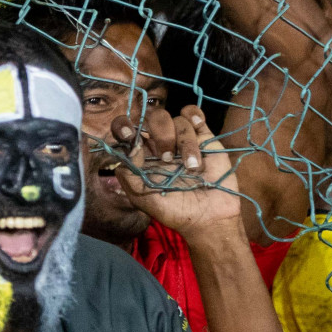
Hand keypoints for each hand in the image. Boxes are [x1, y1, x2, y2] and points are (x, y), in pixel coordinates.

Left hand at [110, 105, 243, 238]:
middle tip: (168, 159)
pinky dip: (194, 115)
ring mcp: (182, 139)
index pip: (125, 130)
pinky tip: (198, 127)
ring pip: (176, 119)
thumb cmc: (174, 210)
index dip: (123, 126)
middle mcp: (160, 144)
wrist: (208, 217)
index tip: (128, 135)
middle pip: (153, 119)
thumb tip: (130, 147)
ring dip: (184, 141)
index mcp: (142, 156)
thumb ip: (129, 174)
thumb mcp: (143, 198)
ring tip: (191, 167)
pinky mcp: (204, 137)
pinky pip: (194, 114)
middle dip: (161, 136)